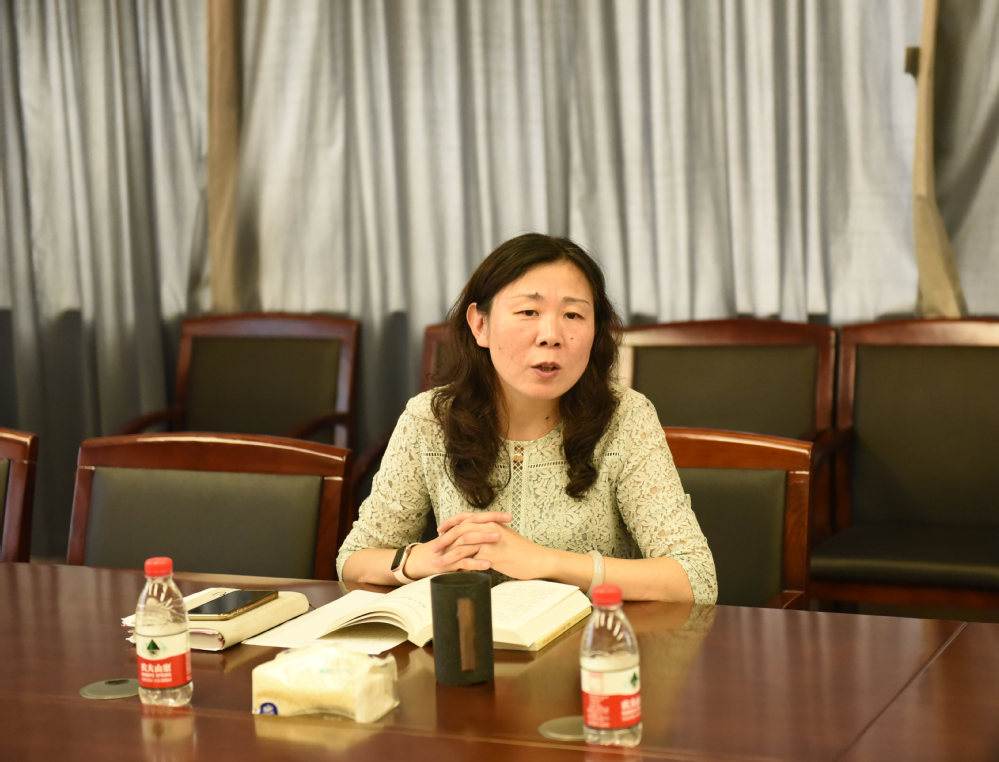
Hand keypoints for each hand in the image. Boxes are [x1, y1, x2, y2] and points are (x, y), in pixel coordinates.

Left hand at [432, 511, 550, 579]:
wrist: (537, 560)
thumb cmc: (522, 551)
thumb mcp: (504, 537)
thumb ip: (489, 535)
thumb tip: (475, 541)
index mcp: (491, 521)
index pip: (465, 517)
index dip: (450, 523)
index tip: (440, 530)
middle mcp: (489, 527)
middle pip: (459, 530)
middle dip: (444, 539)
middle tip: (433, 548)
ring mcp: (489, 540)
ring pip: (461, 544)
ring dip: (446, 554)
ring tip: (436, 563)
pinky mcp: (491, 554)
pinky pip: (469, 559)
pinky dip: (457, 565)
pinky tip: (451, 571)